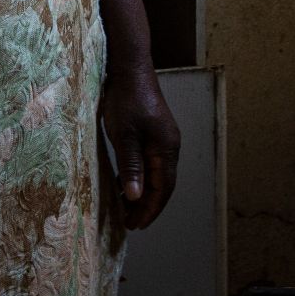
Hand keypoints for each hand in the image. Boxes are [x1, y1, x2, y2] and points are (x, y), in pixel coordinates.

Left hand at [101, 66, 180, 229]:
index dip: (150, 210)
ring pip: (157, 175)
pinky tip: (125, 184)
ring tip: (125, 209)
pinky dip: (140, 178)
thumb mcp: (125, 136)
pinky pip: (150, 164)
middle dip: (148, 206)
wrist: (129, 68)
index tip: (135, 226)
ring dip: (143, 193)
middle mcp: (170, 146)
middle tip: (129, 224)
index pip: (163, 189)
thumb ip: (131, 167)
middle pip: (163, 185)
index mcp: (167, 149)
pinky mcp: (153, 133)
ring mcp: (163, 139)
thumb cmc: (126, 100)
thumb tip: (136, 198)